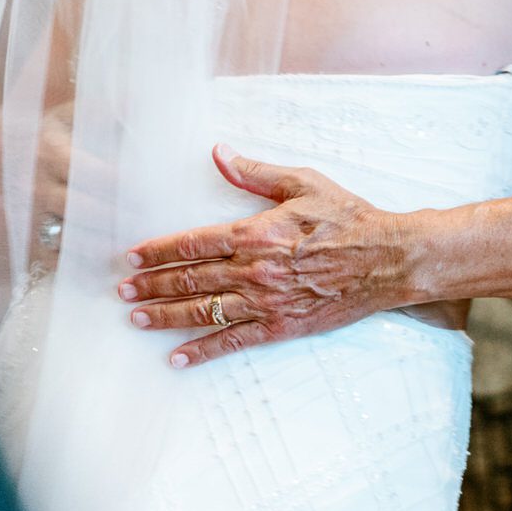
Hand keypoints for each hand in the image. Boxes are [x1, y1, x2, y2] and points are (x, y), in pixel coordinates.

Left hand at [117, 146, 413, 366]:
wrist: (388, 259)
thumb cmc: (349, 219)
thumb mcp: (303, 183)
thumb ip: (255, 173)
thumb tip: (219, 153)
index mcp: (255, 233)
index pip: (193, 242)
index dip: (159, 250)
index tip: (133, 257)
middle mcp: (253, 270)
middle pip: (189, 279)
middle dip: (151, 285)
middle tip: (123, 291)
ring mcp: (265, 301)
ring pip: (203, 310)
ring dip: (165, 316)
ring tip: (136, 318)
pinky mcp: (281, 325)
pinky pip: (234, 341)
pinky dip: (203, 350)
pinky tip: (178, 357)